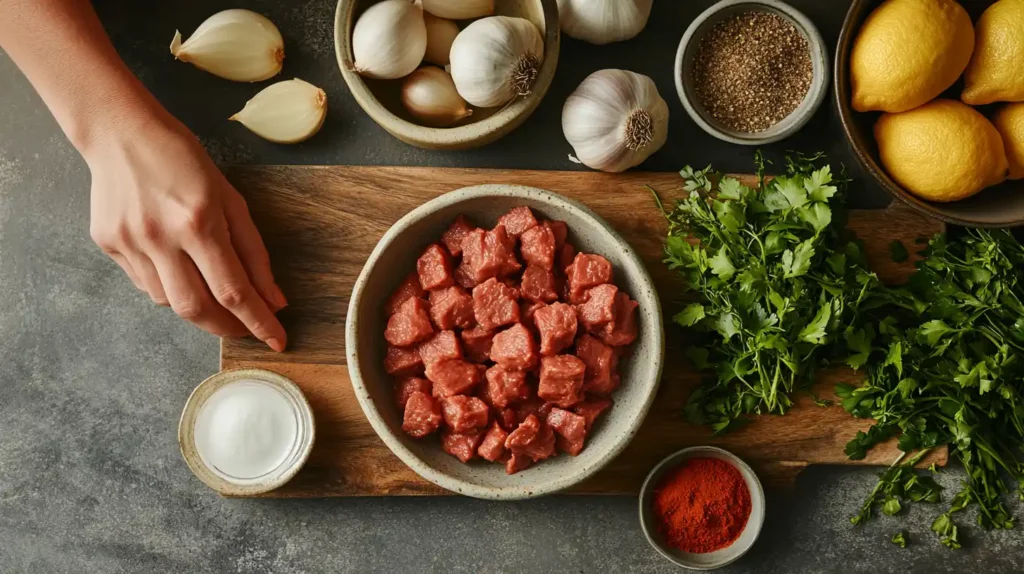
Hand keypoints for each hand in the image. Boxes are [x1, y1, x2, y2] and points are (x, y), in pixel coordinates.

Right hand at [84, 110, 287, 350]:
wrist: (122, 133)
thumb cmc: (184, 160)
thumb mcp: (231, 199)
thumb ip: (254, 253)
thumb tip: (274, 298)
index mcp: (199, 222)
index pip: (234, 290)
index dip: (258, 322)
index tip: (276, 341)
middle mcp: (161, 237)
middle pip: (197, 309)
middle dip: (227, 327)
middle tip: (245, 329)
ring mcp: (129, 243)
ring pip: (168, 302)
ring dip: (197, 307)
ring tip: (211, 291)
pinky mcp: (108, 245)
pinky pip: (144, 284)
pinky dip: (168, 288)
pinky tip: (178, 270)